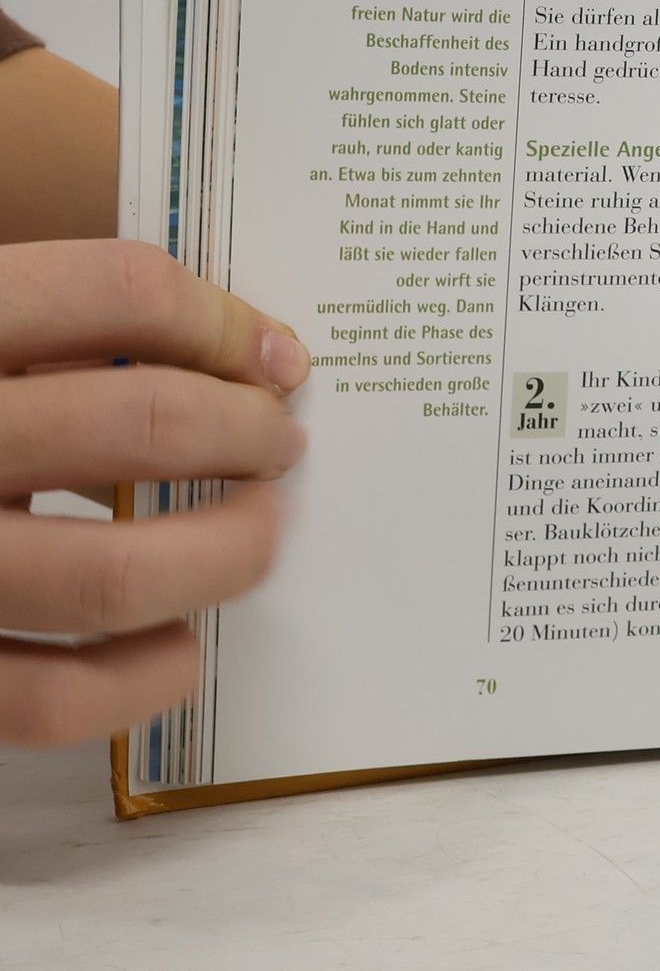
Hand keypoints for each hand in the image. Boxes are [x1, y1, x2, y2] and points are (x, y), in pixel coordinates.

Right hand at [0, 240, 307, 745]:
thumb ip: (63, 320)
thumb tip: (254, 349)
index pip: (117, 289)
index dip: (223, 319)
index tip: (278, 356)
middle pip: (137, 421)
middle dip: (245, 433)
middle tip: (283, 444)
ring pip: (112, 571)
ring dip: (224, 551)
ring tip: (261, 533)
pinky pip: (46, 700)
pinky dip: (141, 681)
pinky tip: (180, 649)